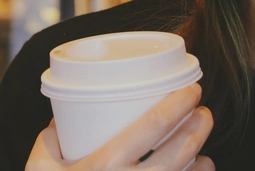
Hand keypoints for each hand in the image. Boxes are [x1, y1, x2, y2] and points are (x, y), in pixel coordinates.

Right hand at [26, 83, 213, 169]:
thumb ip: (50, 141)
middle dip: (198, 127)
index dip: (177, 104)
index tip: (191, 91)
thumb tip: (61, 120)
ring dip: (201, 162)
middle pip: (178, 151)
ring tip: (204, 149)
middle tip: (205, 112)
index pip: (151, 126)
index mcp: (102, 166)